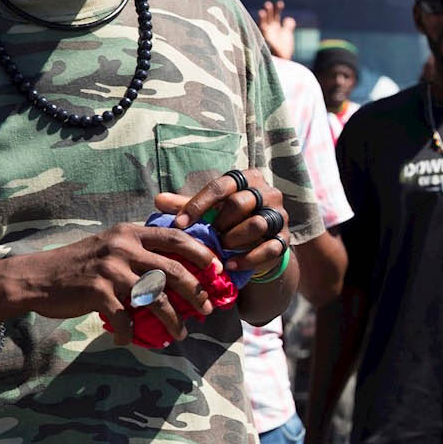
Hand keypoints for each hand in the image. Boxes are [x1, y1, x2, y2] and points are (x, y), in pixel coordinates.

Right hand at [1, 223, 219, 346]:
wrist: (36, 277)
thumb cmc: (78, 264)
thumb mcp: (110, 245)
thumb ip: (138, 250)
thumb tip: (176, 269)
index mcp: (130, 233)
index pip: (176, 238)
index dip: (201, 253)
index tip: (217, 270)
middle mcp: (123, 247)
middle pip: (173, 269)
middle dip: (196, 291)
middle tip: (207, 308)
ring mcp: (110, 269)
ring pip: (155, 297)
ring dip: (172, 319)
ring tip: (181, 332)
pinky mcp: (97, 291)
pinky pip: (124, 317)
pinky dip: (129, 333)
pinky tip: (127, 340)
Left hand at [157, 171, 290, 275]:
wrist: (256, 243)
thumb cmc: (227, 219)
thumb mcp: (207, 210)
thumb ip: (185, 204)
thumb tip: (158, 200)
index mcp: (247, 178)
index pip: (221, 186)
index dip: (198, 205)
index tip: (179, 224)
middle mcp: (267, 193)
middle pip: (241, 203)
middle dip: (220, 222)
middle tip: (208, 235)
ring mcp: (279, 216)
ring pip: (258, 224)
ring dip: (234, 239)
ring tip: (221, 248)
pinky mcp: (285, 239)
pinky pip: (270, 248)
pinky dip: (248, 258)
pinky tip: (230, 265)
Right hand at [257, 1, 295, 60]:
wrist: (283, 60)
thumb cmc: (284, 49)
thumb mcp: (286, 35)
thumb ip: (288, 26)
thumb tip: (290, 19)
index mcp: (275, 27)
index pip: (276, 15)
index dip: (278, 9)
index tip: (280, 2)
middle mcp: (270, 29)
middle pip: (269, 17)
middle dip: (269, 11)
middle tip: (268, 4)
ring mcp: (267, 34)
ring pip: (263, 23)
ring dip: (263, 16)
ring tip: (264, 9)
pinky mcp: (265, 39)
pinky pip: (263, 31)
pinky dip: (262, 25)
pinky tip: (262, 18)